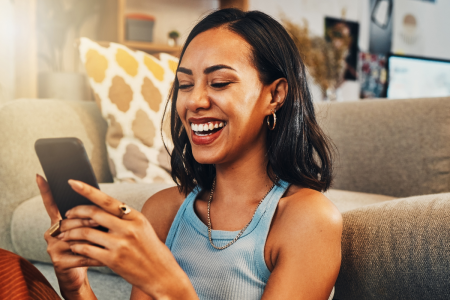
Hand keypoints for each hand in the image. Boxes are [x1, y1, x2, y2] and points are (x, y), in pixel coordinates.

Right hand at [37, 174, 99, 299]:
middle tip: (102, 222)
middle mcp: (52, 232)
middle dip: (88, 220)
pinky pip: (81, 254)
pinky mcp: (59, 262)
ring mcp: (53, 247)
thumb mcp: (90, 228)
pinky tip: (106, 257)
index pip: (51, 203)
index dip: (45, 190)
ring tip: (108, 238)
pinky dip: (96, 255)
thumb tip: (104, 198)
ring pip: (75, 236)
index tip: (40, 175)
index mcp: (59, 221)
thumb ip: (93, 214)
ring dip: (93, 236)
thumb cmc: (89, 245)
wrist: (82, 272)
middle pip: (69, 220)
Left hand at [61, 179, 197, 299]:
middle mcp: (128, 228)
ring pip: (86, 232)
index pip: (107, 200)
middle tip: (66, 215)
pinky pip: (87, 250)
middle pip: (93, 214)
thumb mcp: (142, 227)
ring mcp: (120, 244)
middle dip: (75, 212)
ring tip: (65, 234)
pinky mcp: (113, 260)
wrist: (161, 274)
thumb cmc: (150, 249)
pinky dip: (76, 247)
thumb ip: (125, 218)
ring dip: (71, 232)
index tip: (73, 182)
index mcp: (135, 217)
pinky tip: (74, 246)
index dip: (88, 190)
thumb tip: (103, 207)